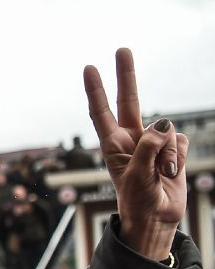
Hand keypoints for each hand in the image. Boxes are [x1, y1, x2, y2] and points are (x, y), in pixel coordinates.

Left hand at [84, 49, 187, 259]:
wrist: (156, 219)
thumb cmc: (137, 201)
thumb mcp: (136, 176)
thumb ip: (148, 148)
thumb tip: (163, 124)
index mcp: (112, 145)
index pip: (100, 112)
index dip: (96, 90)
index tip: (89, 68)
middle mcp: (131, 138)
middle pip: (130, 100)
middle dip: (127, 75)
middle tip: (122, 49)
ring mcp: (152, 143)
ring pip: (166, 129)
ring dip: (167, 153)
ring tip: (161, 174)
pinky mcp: (171, 149)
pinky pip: (180, 140)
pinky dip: (178, 156)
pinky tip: (171, 173)